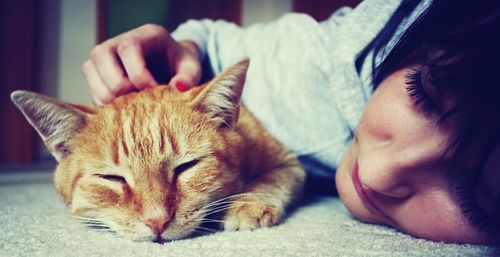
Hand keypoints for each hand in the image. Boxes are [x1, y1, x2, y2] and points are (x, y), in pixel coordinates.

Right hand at [82, 24, 200, 104]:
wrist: (170, 67)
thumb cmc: (180, 66)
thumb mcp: (191, 68)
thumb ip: (189, 77)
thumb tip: (178, 88)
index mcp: (145, 35)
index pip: (129, 48)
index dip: (138, 73)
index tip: (153, 91)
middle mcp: (118, 42)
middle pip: (102, 56)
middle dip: (119, 86)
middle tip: (140, 102)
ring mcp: (104, 56)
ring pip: (90, 71)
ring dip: (108, 95)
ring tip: (132, 107)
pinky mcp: (98, 74)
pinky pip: (91, 88)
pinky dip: (105, 104)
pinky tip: (124, 110)